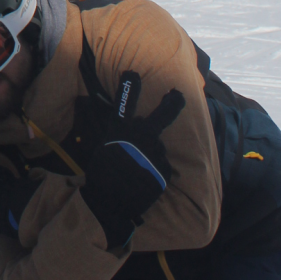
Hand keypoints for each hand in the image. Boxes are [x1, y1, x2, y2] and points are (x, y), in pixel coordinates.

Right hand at [80, 73, 184, 251]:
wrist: (110, 204)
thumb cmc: (102, 176)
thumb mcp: (103, 148)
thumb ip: (116, 134)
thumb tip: (116, 118)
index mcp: (120, 131)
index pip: (124, 102)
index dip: (129, 86)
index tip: (133, 74)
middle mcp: (140, 138)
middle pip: (162, 115)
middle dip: (172, 103)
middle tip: (178, 95)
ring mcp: (155, 153)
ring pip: (158, 146)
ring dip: (152, 152)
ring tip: (139, 168)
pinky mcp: (165, 170)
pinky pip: (162, 164)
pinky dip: (156, 169)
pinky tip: (144, 178)